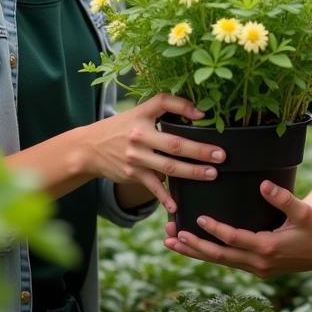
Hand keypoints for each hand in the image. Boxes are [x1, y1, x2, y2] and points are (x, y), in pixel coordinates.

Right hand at [82, 94, 225, 211]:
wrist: (90, 148)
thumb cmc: (121, 126)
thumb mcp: (139, 111)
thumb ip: (166, 106)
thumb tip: (199, 112)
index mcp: (142, 118)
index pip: (164, 106)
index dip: (184, 108)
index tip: (204, 116)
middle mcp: (139, 138)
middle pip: (174, 145)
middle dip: (199, 151)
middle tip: (220, 156)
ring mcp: (136, 158)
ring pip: (168, 167)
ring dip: (191, 173)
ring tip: (211, 174)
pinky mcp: (133, 175)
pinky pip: (153, 187)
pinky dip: (164, 197)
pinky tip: (176, 206)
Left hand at [163, 181, 311, 277]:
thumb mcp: (305, 211)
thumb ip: (283, 198)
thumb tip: (263, 184)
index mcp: (268, 249)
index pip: (233, 240)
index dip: (213, 229)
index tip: (195, 218)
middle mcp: (261, 264)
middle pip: (219, 257)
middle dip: (192, 247)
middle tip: (168, 237)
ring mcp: (261, 269)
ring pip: (222, 262)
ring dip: (198, 252)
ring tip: (173, 243)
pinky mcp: (263, 268)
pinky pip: (232, 262)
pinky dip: (213, 254)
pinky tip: (200, 246)